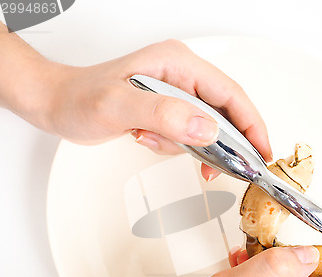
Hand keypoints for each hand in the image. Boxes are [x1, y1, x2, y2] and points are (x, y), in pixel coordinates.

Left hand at [0, 23, 271, 179]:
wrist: (59, 104)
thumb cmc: (81, 98)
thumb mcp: (119, 106)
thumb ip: (164, 114)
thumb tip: (208, 129)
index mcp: (177, 64)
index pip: (230, 95)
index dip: (252, 125)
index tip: (262, 153)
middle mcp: (181, 75)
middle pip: (226, 112)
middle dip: (229, 143)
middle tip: (231, 168)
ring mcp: (176, 93)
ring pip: (209, 126)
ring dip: (193, 146)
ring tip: (160, 145)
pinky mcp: (169, 109)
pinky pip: (190, 133)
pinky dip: (178, 146)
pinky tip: (150, 140)